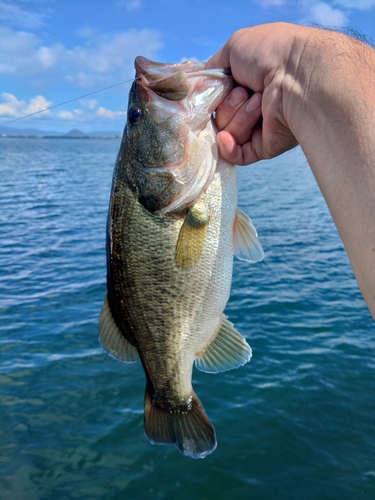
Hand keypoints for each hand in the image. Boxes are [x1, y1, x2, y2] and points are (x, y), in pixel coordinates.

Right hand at [206, 23, 301, 164]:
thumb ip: (214, 67)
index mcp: (248, 85)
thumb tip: (202, 84)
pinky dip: (227, 147)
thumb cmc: (269, 54)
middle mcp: (253, 107)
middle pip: (220, 117)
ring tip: (259, 102)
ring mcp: (259, 129)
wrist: (297, 75)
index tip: (220, 85)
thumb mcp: (235, 47)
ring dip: (238, 117)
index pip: (217, 99)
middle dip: (229, 104)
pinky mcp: (264, 148)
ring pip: (228, 133)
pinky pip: (235, 156)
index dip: (214, 94)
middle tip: (247, 91)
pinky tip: (226, 137)